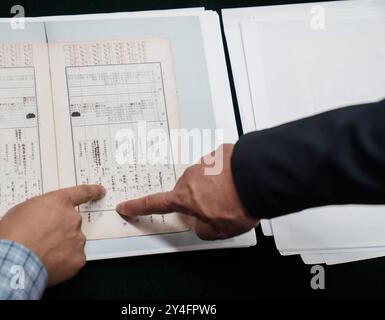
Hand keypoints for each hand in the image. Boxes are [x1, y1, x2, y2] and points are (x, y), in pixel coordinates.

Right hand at [0, 184, 104, 285]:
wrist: (13, 262)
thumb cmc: (12, 235)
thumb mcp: (21, 210)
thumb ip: (40, 209)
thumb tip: (43, 217)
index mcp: (59, 203)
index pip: (82, 193)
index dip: (93, 191)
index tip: (100, 191)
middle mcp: (73, 219)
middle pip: (71, 223)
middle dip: (60, 231)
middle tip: (41, 240)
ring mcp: (77, 239)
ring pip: (72, 242)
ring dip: (61, 247)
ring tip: (40, 254)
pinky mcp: (78, 259)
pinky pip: (73, 259)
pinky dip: (63, 263)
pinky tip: (48, 264)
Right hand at [116, 144, 258, 239]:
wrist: (259, 178)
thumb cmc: (239, 203)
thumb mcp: (219, 231)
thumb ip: (204, 229)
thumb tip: (202, 224)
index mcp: (185, 197)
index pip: (154, 204)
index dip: (138, 207)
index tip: (125, 206)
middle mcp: (190, 178)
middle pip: (187, 192)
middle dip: (198, 200)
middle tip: (218, 209)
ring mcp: (205, 163)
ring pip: (204, 179)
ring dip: (215, 188)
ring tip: (234, 196)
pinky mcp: (220, 154)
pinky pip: (218, 168)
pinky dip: (226, 176)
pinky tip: (238, 183)